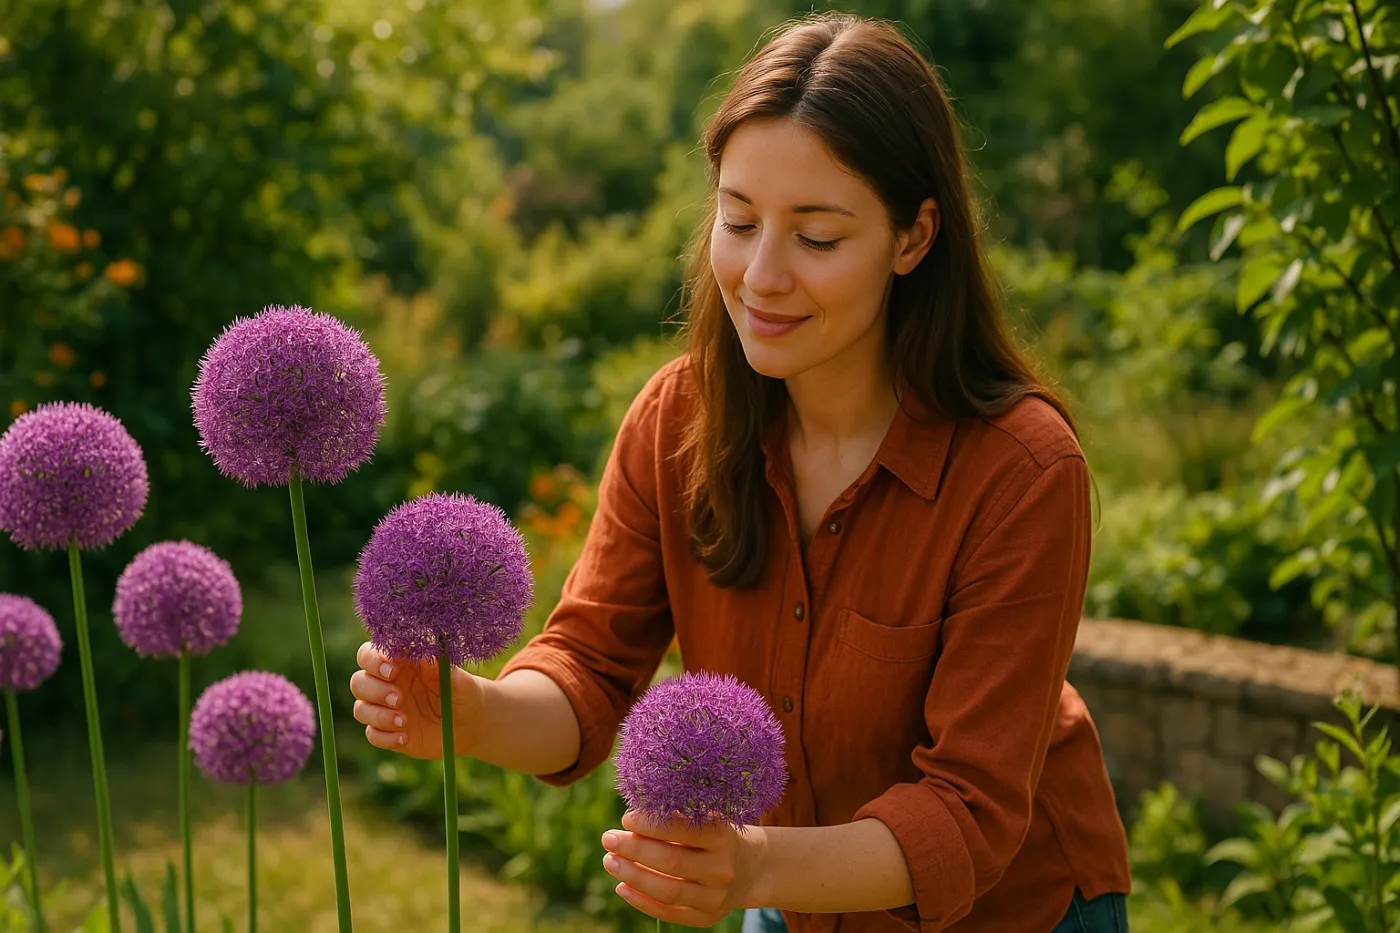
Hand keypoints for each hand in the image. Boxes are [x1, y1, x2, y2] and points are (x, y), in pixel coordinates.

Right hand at [349, 641, 486, 759]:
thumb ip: (443, 668)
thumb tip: (429, 657)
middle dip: (374, 690)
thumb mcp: (459, 680)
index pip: (369, 654)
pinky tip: (406, 737)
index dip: (374, 660)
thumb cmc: (463, 692)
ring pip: (361, 709)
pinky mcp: (388, 732)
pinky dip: (385, 737)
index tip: (392, 669)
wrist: (470, 723)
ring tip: (405, 721)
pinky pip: (372, 735)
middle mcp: (387, 684)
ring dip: (378, 715)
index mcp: (399, 663)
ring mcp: (385, 709)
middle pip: (359, 682)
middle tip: (400, 698)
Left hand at [600, 810, 767, 927]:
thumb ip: (677, 819)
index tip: (627, 818)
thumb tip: (632, 820)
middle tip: (609, 839)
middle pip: (672, 863)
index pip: (684, 831)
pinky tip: (622, 887)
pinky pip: (669, 913)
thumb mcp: (709, 820)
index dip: (652, 826)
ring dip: (633, 876)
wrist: (753, 869)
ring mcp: (715, 897)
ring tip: (610, 861)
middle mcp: (722, 869)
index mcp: (724, 838)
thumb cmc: (718, 837)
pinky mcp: (707, 918)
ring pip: (668, 891)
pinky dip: (642, 901)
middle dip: (635, 850)